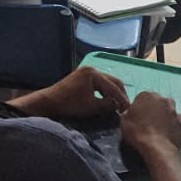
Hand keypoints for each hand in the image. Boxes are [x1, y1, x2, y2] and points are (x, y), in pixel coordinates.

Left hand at [9, 66, 128, 118]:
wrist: (49, 102)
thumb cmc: (70, 104)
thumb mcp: (92, 106)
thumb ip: (108, 105)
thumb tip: (118, 106)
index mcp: (94, 74)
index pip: (114, 87)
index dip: (123, 100)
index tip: (131, 110)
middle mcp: (91, 69)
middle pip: (113, 81)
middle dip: (120, 95)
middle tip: (127, 108)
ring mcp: (86, 72)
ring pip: (106, 82)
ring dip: (113, 94)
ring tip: (119, 106)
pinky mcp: (82, 78)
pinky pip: (99, 84)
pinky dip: (105, 92)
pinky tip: (107, 102)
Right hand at [119, 92, 180, 155]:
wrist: (157, 148)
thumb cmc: (138, 132)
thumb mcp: (123, 120)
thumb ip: (128, 112)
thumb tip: (131, 113)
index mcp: (146, 95)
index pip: (141, 98)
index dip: (138, 108)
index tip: (137, 117)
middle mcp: (162, 99)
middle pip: (156, 102)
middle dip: (152, 110)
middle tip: (146, 122)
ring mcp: (174, 110)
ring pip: (167, 110)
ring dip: (163, 116)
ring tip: (156, 129)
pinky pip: (175, 121)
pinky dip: (171, 125)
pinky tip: (165, 133)